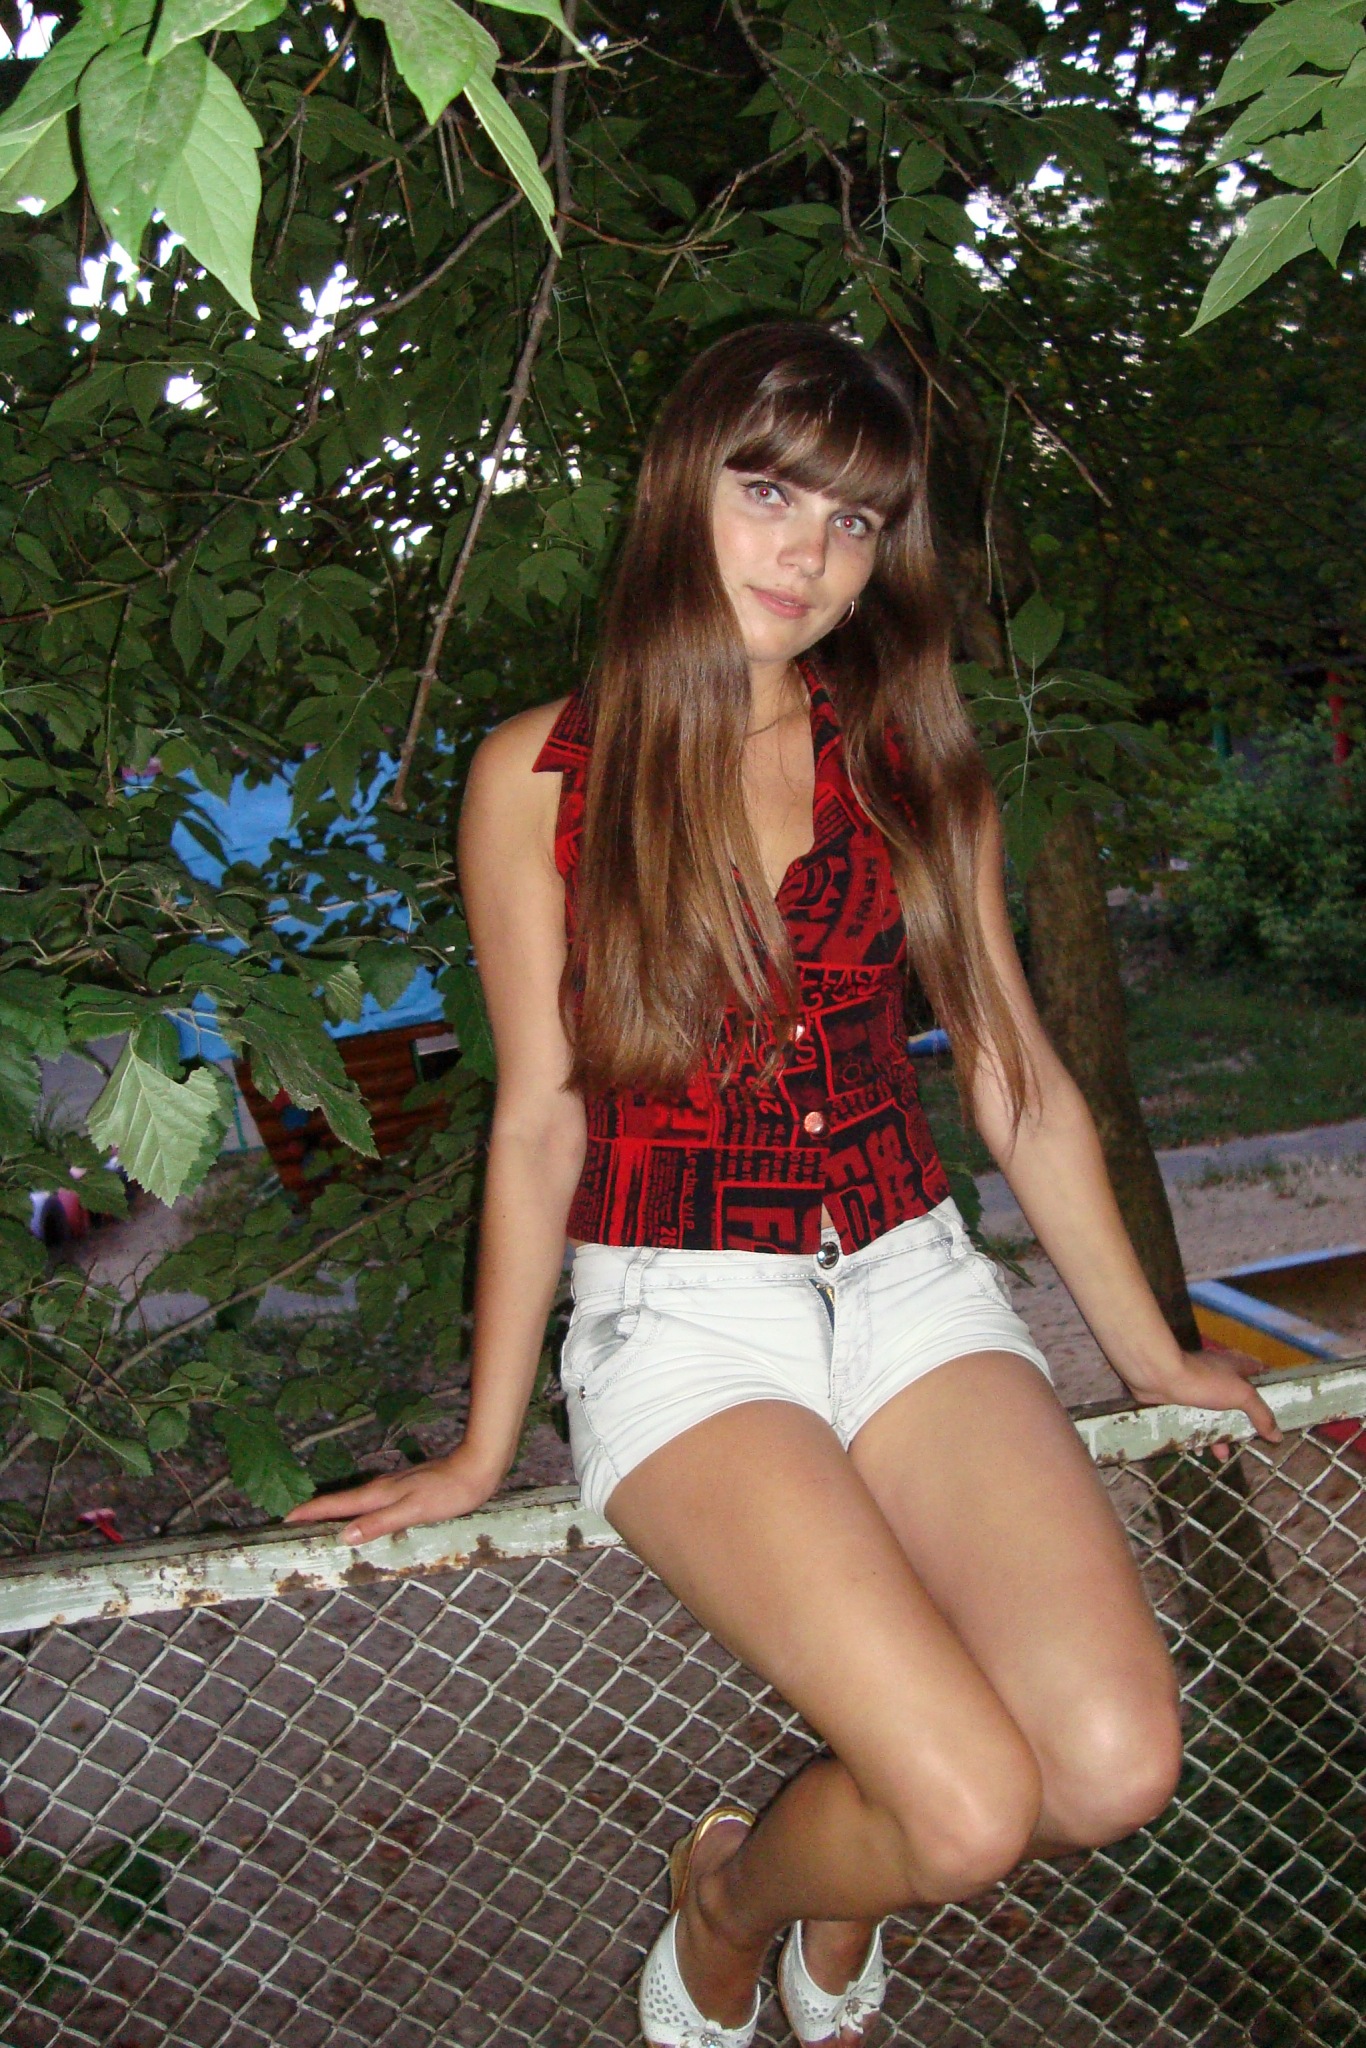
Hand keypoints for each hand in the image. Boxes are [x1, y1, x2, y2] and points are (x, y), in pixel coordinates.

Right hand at [282, 1442, 503, 1544]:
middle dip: (317, 1511)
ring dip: (336, 1509)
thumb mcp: (414, 1510)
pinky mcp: (407, 1488)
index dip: (312, 1512)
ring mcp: (394, 1487)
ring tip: (320, 1521)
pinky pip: (372, 1501)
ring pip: (357, 1500)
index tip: (286, 1518)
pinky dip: (357, 1508)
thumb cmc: (448, 1493)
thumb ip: (380, 1522)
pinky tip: (363, 1515)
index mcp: (380, 1495)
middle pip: (342, 1501)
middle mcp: (382, 1489)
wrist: (477, 1469)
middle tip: (294, 1521)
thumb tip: (344, 1535)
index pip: (338, 1505)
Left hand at [1123, 1347, 1281, 1446]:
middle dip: (1242, 1421)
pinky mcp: (1180, 1398)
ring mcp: (1197, 1385)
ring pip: (1214, 1411)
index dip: (1267, 1389)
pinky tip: (1199, 1450)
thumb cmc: (1205, 1381)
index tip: (1275, 1409)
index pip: (1258, 1372)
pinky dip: (1198, 1433)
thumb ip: (1261, 1414)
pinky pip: (1194, 1418)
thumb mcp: (1241, 1395)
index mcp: (1235, 1364)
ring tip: (1222, 1454)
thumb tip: (1279, 1435)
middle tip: (1247, 1441)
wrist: (1159, 1377)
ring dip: (1218, 1432)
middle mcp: (1218, 1372)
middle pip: (1236, 1398)